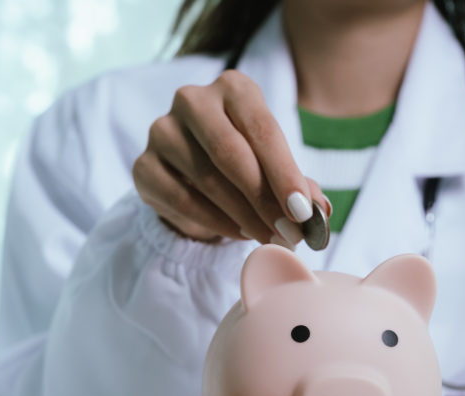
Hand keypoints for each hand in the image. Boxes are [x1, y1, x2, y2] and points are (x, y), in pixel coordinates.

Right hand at [132, 70, 329, 243]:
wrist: (194, 181)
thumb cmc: (246, 167)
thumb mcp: (277, 171)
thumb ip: (300, 187)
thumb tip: (321, 211)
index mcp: (234, 88)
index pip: (262, 129)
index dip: (284, 173)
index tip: (304, 212)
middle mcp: (193, 100)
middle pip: (230, 152)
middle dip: (264, 199)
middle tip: (289, 234)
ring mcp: (162, 131)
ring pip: (207, 178)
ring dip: (244, 216)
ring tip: (270, 238)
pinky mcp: (144, 166)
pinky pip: (182, 199)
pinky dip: (216, 223)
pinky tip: (240, 234)